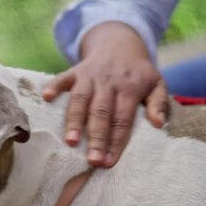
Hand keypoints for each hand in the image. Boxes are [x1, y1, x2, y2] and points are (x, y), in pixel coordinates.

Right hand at [43, 22, 167, 166]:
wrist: (119, 43)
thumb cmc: (138, 72)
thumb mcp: (157, 83)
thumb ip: (159, 103)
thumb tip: (158, 123)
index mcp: (130, 88)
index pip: (123, 119)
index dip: (116, 141)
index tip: (109, 162)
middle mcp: (109, 82)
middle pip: (102, 112)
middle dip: (97, 138)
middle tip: (92, 160)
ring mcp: (90, 75)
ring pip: (81, 99)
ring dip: (75, 120)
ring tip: (70, 141)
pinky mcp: (75, 70)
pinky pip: (63, 77)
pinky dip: (54, 86)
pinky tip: (45, 97)